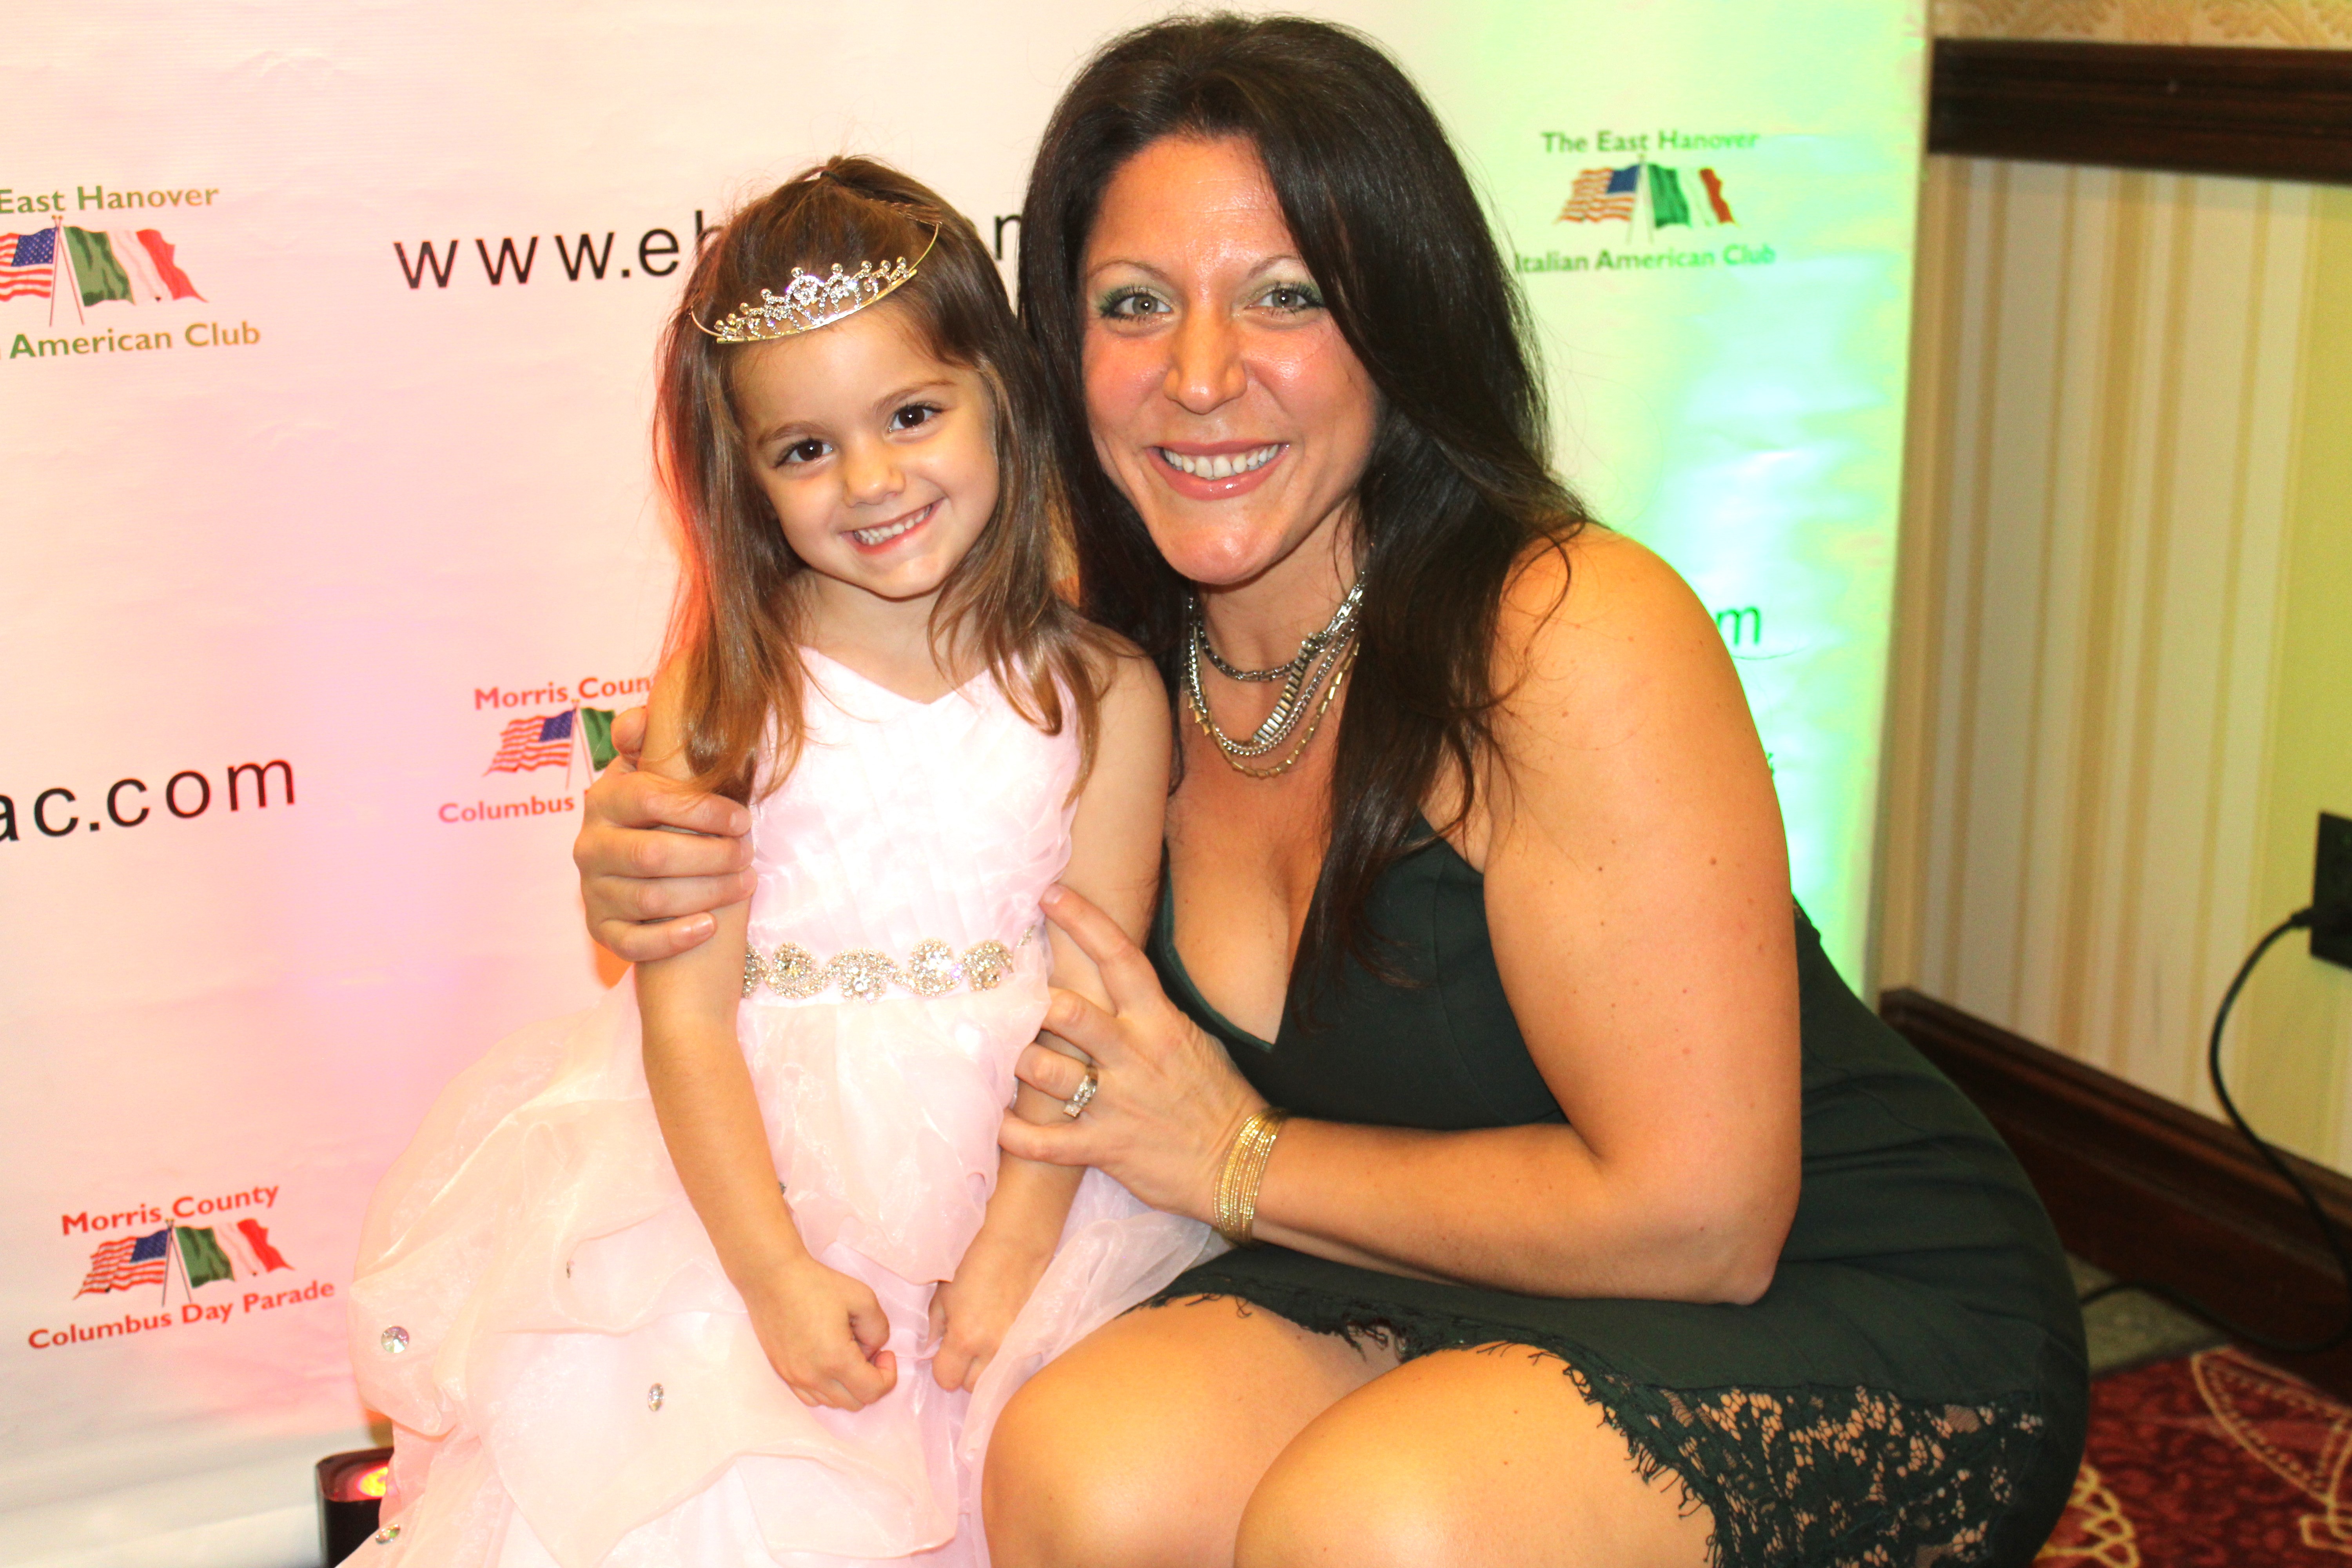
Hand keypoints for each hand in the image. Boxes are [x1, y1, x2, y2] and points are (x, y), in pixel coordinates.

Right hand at [573, 706, 757, 962]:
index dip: (702, 810)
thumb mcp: (649, 767)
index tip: (743, 818)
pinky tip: (709, 927)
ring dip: (708, 893)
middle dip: (713, 856)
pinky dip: (673, 938)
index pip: (649, 799)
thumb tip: (638, 721)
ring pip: (651, 899)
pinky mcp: (601, 930)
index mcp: (604, 800)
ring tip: (746, 882)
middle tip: (749, 853)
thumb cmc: (655, 811)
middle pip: (653, 855)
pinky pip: (633, 943)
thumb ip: (648, 737)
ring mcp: (592, 891)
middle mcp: (589, 846)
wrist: (630, 863)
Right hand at [743, 1257, 898, 1410]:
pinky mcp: (782, 1373)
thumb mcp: (863, 1298)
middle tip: (868, 1351)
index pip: (873, 1392)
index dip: (888, 1376)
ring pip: (832, 1403)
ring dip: (848, 1386)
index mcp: (835, 1360)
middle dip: (870, 1380)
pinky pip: (811, 1397)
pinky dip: (827, 1387)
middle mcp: (813, 1377)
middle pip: (855, 1402)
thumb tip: (873, 1350)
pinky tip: (827, 1361)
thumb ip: (879, 1330)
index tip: (886, 1353)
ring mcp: (794, 1378)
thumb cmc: (816, 1284)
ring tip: (846, 1353)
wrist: (772, 1278)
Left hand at [928, 1229, 1054, 1391]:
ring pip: (995, 1381)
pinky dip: (1006, 1361)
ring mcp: (1014, 1347)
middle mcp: (990, 1350)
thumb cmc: (974, 1266)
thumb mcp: (943, 1294)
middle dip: (964, 1372)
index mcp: (963, 1338)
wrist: (1016, 1249)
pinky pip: (1015, 1366)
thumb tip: (932, 1348)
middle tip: (965, 1350)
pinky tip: (1003, 1343)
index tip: (945, 1354)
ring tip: (985, 1347)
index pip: (946, 1380)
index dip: (942, 1369)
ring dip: (986, 1370)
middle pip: (972, 1387)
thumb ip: (936, 1326)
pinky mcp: (1032, 1340)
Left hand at [1001, 885, 1263, 1221]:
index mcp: (1159, 1021)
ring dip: (1015, 1061)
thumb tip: (1110, 979)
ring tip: (997, 1054)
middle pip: (1069, 1012)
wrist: (1242, 1162)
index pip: (1119, 957)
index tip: (1050, 895)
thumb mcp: (1191, 1038)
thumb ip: (1148, 1011)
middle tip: (1006, 999)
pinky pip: (1045, 1141)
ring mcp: (1117, 1102)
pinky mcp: (1105, 1147)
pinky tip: (996, 1121)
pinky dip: (1014, 1133)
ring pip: (1046, 1071)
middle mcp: (1134, 1055)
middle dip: (1032, 1004)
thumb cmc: (1216, 1096)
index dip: (1083, 921)